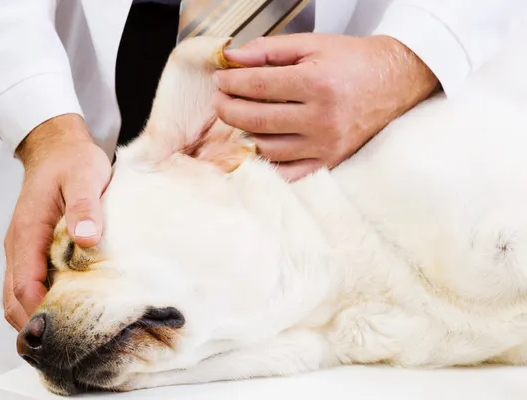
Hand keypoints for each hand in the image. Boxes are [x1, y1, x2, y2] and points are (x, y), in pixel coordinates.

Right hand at [3, 114, 111, 330]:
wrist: (59, 148)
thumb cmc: (72, 162)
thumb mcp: (85, 177)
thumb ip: (86, 207)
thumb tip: (85, 239)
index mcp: (28, 233)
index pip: (25, 288)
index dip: (42, 315)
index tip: (68, 332)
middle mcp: (19, 246)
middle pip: (15, 300)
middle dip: (37, 325)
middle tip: (70, 343)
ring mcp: (24, 248)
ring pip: (20, 295)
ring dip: (38, 315)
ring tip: (70, 333)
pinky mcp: (34, 248)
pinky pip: (30, 283)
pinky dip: (43, 301)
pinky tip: (69, 306)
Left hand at [213, 33, 439, 180]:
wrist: (394, 81)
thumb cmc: (352, 61)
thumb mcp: (312, 45)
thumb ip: (269, 49)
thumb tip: (233, 59)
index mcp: (317, 83)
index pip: (257, 87)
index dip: (231, 84)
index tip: (220, 80)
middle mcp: (322, 118)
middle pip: (257, 120)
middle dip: (228, 109)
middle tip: (219, 100)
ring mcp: (326, 144)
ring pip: (268, 149)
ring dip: (245, 135)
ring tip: (240, 118)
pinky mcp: (330, 161)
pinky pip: (288, 174)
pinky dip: (267, 164)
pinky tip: (258, 146)